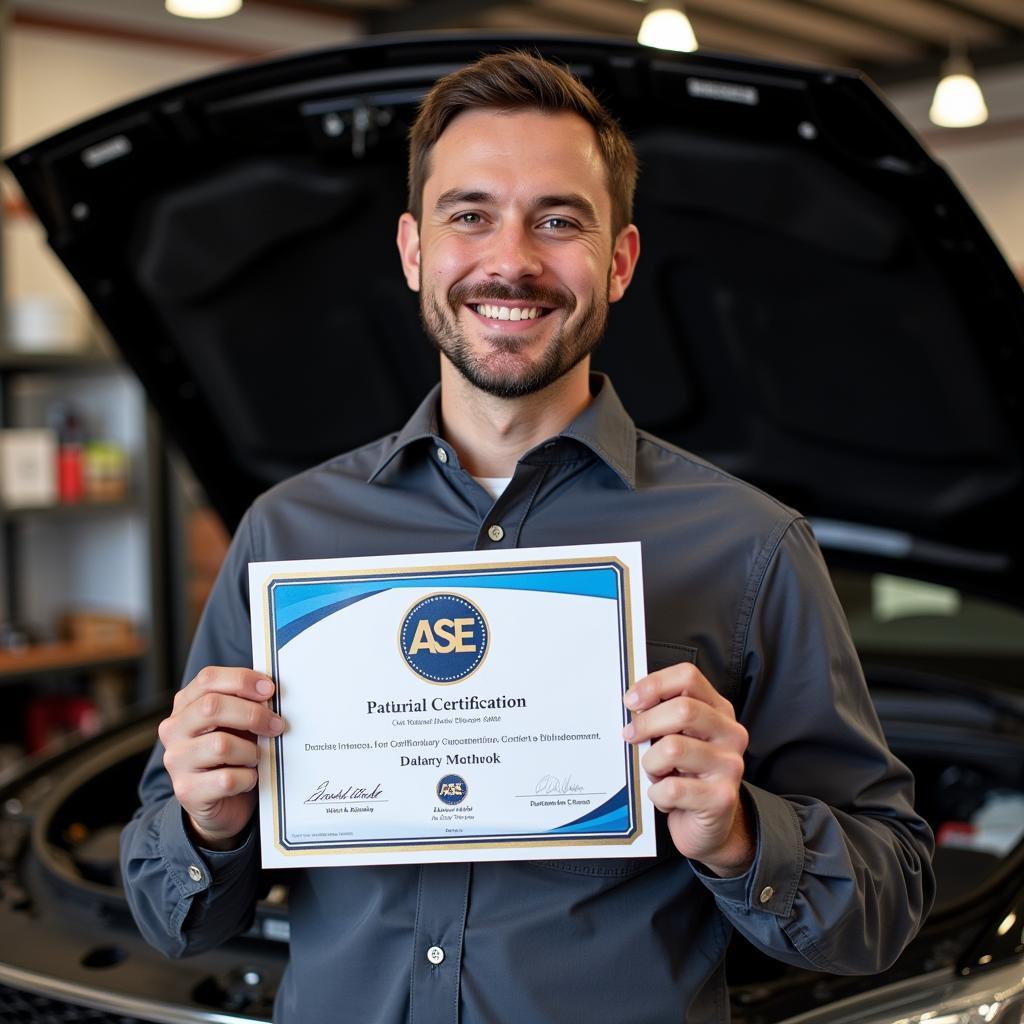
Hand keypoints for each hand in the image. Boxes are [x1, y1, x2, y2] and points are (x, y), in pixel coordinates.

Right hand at [158, 667, 283, 849]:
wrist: (221, 803)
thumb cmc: (233, 755)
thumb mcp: (237, 724)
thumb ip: (247, 704)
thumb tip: (270, 692)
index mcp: (186, 705)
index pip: (208, 679)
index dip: (242, 680)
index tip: (270, 690)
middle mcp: (174, 730)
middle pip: (212, 707)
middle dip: (252, 714)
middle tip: (276, 725)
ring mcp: (176, 760)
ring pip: (221, 745)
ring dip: (250, 751)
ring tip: (256, 757)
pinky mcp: (186, 790)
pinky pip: (226, 779)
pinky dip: (247, 778)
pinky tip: (249, 778)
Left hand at [622, 663, 753, 875]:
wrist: (709, 825)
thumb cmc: (685, 774)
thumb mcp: (677, 737)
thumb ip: (662, 715)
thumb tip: (630, 702)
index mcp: (719, 710)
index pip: (689, 677)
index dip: (655, 684)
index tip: (630, 700)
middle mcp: (730, 733)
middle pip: (683, 710)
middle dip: (646, 723)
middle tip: (629, 736)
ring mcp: (730, 766)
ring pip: (672, 749)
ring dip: (651, 764)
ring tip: (655, 773)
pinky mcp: (721, 798)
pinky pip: (671, 789)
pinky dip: (657, 794)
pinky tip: (665, 798)